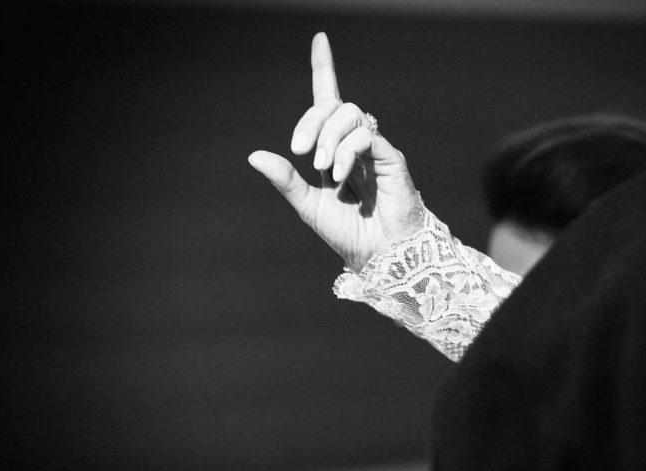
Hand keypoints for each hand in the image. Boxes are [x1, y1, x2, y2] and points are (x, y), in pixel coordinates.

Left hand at [248, 32, 420, 271]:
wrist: (379, 255)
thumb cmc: (348, 232)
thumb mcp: (307, 204)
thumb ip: (285, 180)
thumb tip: (254, 155)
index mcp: (335, 149)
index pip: (329, 100)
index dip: (325, 68)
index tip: (320, 40)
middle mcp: (356, 143)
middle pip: (334, 105)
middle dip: (312, 121)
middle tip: (300, 151)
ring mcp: (375, 149)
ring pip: (351, 114)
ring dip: (329, 137)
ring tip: (323, 168)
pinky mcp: (391, 158)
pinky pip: (366, 136)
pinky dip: (347, 150)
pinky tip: (339, 173)